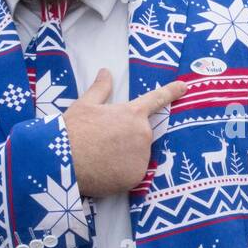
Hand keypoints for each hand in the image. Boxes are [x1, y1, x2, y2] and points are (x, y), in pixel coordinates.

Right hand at [61, 69, 187, 196]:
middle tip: (102, 143)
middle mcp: (143, 133)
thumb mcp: (84, 104)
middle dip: (126, 139)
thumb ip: (100, 89)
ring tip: (100, 158)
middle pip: (141, 135)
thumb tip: (105, 71)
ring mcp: (142, 156)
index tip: (185, 87)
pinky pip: (132, 174)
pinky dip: (121, 174)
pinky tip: (103, 171)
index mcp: (132, 113)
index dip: (171, 92)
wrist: (63, 160)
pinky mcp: (136, 176)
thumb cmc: (72, 129)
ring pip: (137, 156)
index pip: (156, 99)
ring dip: (124, 157)